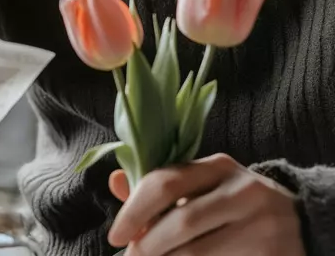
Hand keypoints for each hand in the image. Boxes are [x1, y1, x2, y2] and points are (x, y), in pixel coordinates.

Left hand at [107, 153, 304, 254]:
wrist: (299, 223)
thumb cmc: (234, 203)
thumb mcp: (202, 186)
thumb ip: (160, 186)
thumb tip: (115, 182)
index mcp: (218, 166)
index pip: (165, 182)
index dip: (134, 210)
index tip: (116, 235)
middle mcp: (242, 191)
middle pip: (181, 223)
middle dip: (148, 246)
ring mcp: (261, 225)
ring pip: (198, 254)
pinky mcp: (273, 255)